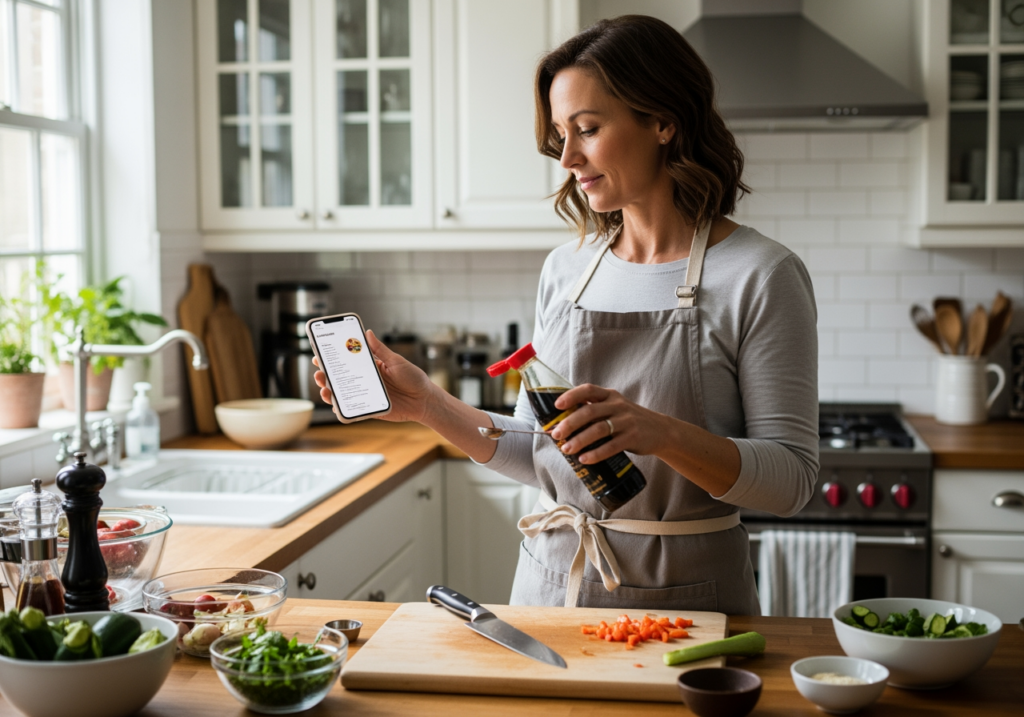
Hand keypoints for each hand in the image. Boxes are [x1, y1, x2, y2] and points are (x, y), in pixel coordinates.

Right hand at [312, 329, 435, 422]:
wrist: (425, 401)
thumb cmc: (414, 378)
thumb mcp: (397, 361)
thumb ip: (381, 350)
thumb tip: (367, 333)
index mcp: (371, 366)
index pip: (348, 361)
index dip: (333, 358)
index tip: (320, 354)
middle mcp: (366, 380)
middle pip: (341, 378)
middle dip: (326, 375)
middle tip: (319, 372)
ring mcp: (367, 395)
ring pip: (343, 394)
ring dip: (330, 392)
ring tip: (324, 389)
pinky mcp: (370, 408)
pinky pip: (353, 409)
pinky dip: (342, 408)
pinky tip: (335, 405)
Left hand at [548, 384, 665, 463]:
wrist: (661, 430)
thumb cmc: (629, 420)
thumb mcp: (615, 408)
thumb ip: (595, 410)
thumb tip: (563, 422)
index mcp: (610, 395)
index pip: (588, 390)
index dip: (571, 396)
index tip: (557, 406)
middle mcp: (618, 405)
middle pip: (589, 412)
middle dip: (570, 424)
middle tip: (556, 435)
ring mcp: (626, 421)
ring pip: (598, 429)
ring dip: (579, 440)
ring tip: (566, 449)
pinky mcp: (633, 437)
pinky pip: (611, 446)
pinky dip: (596, 453)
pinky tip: (584, 459)